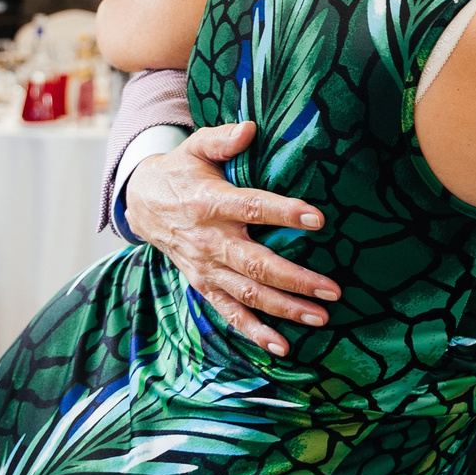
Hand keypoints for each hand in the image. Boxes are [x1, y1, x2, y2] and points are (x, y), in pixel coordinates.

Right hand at [124, 123, 338, 355]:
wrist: (142, 202)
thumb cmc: (182, 171)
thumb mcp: (196, 147)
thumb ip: (222, 139)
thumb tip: (251, 128)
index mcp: (212, 203)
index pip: (253, 208)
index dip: (284, 214)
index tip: (318, 220)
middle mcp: (210, 241)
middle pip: (256, 264)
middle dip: (296, 279)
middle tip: (332, 289)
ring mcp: (206, 268)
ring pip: (248, 294)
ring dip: (285, 308)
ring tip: (320, 318)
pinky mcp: (203, 284)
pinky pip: (229, 312)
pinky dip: (254, 332)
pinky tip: (282, 346)